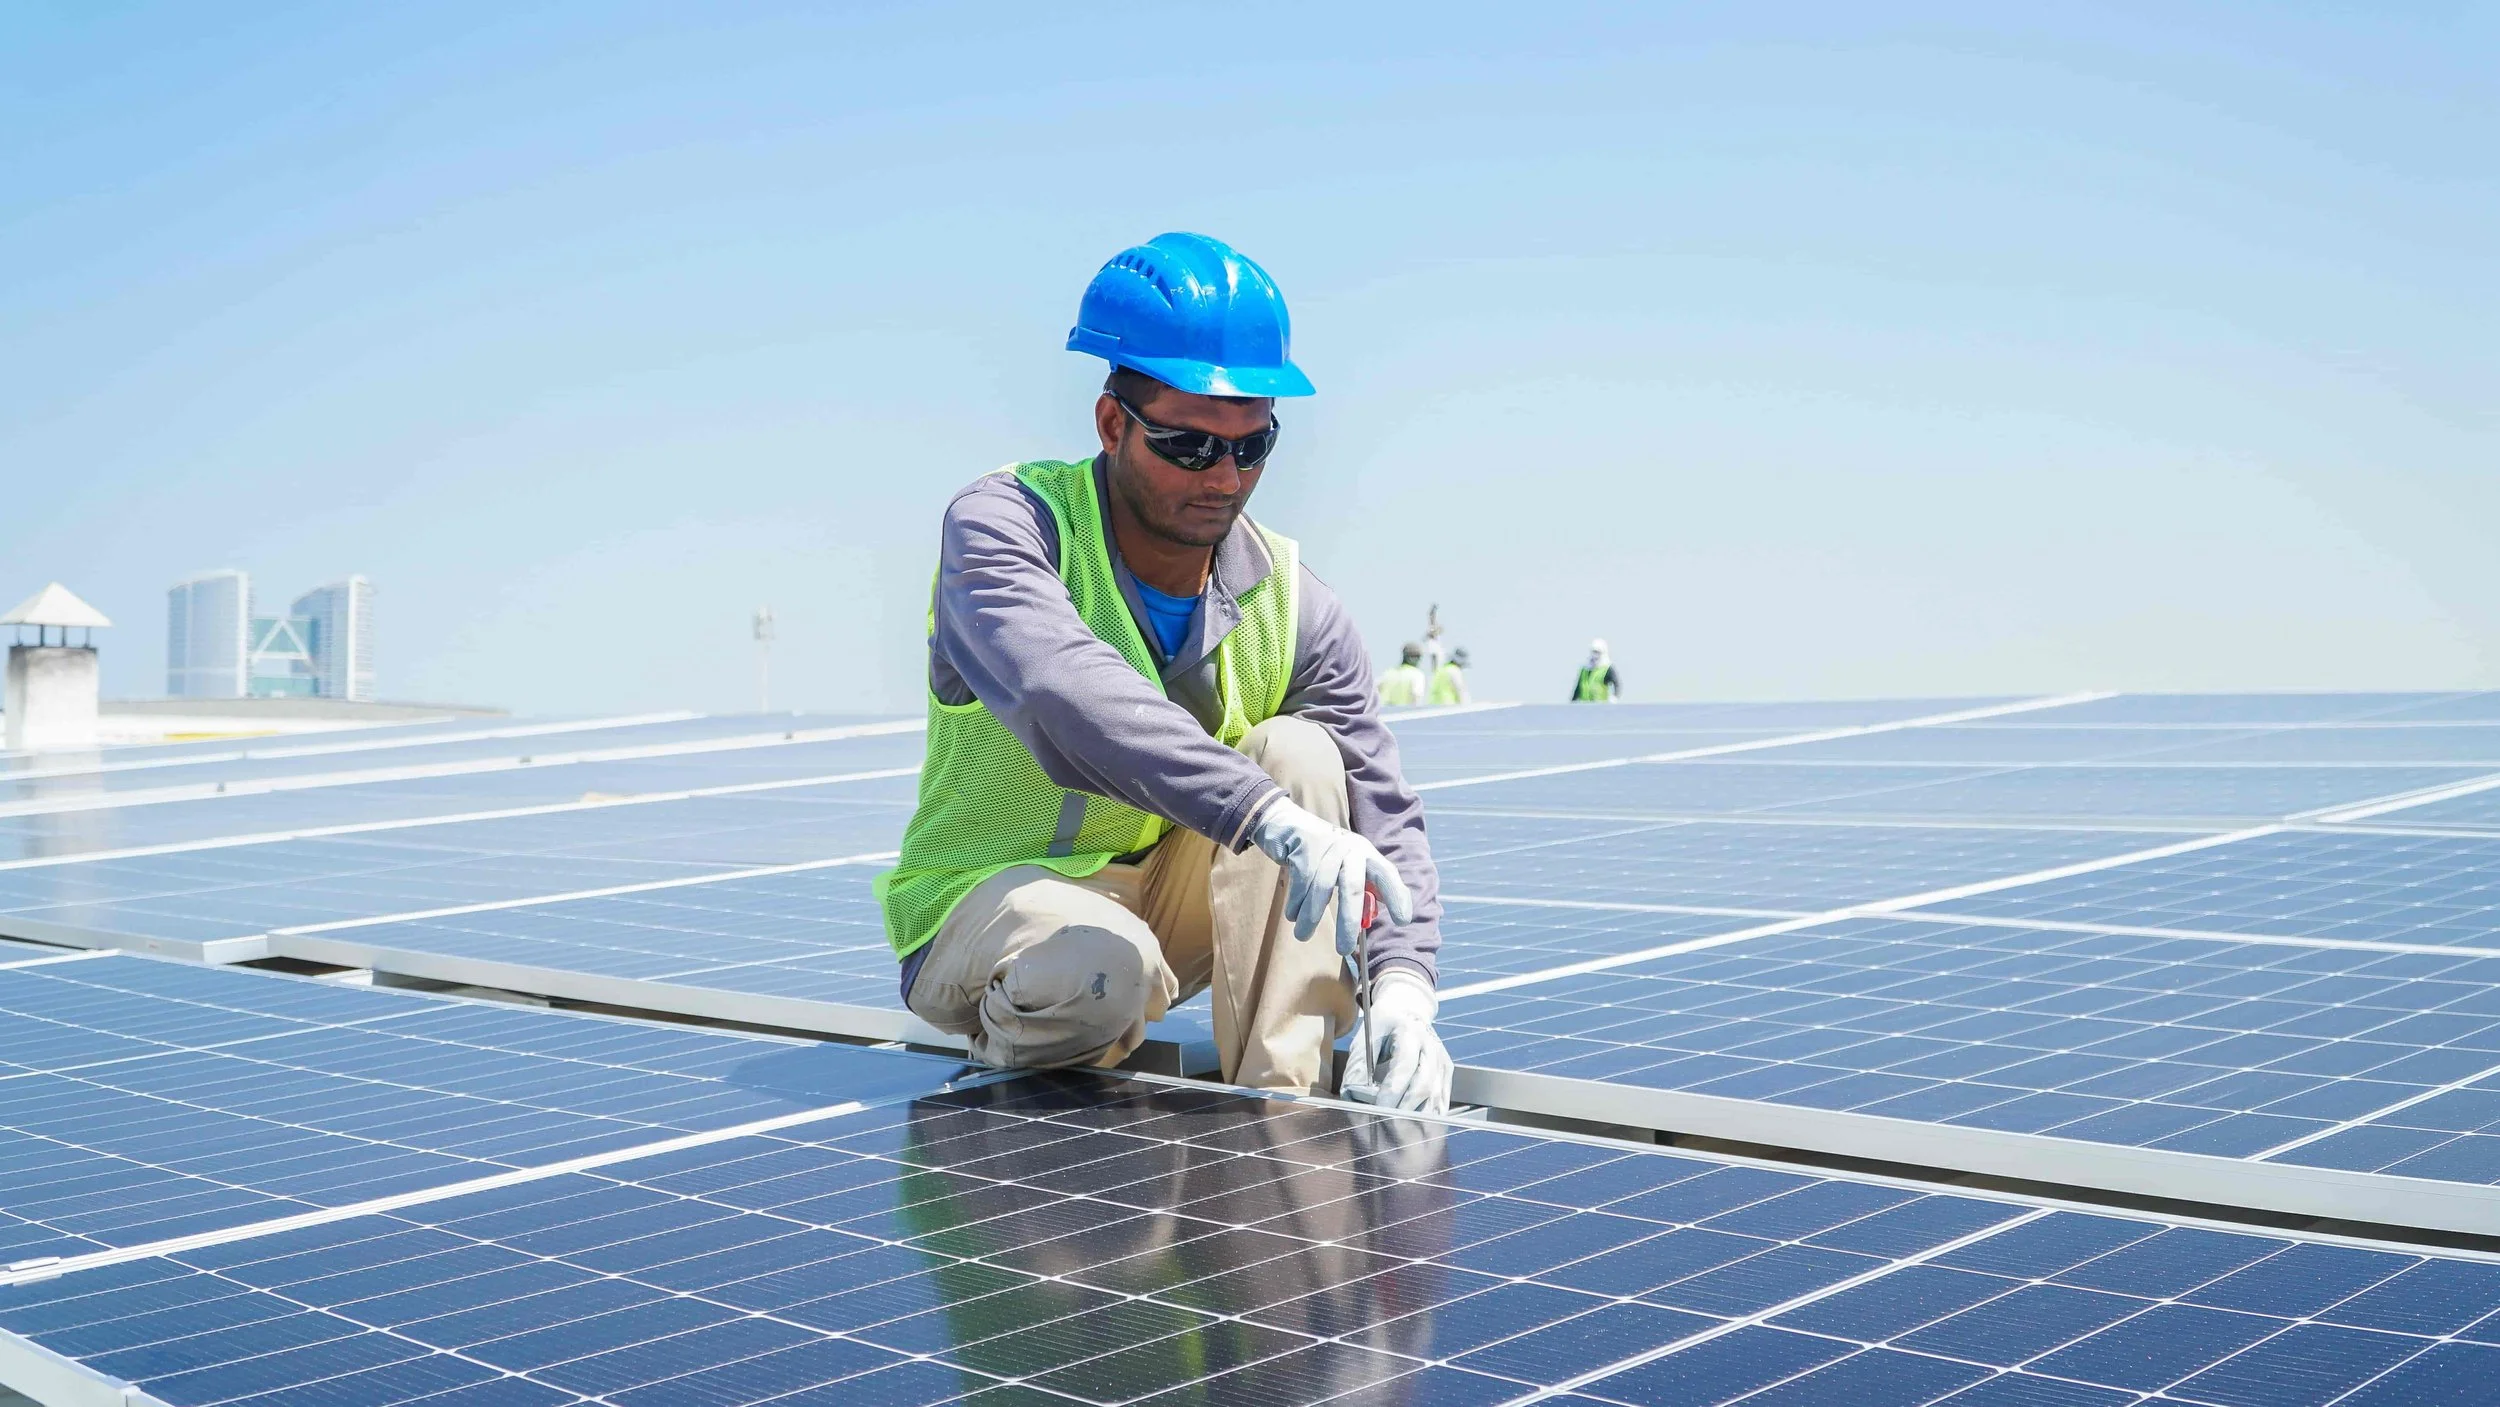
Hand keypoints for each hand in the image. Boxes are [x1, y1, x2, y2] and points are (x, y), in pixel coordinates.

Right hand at [1246, 796, 1413, 957]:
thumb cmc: (1326, 856)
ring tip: (1303, 935)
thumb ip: (1366, 888)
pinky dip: (1296, 903)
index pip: (1387, 874)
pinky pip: (1302, 882)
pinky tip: (1293, 915)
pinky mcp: (1304, 847)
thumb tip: (1380, 915)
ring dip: (1311, 915)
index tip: (1402, 921)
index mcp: (1367, 854)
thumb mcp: (1350, 868)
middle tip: (1343, 948)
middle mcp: (1351, 848)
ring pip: (1322, 887)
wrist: (1290, 827)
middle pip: (1353, 886)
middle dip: (1349, 919)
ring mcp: (1327, 846)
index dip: (1396, 896)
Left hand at [1343, 971, 1452, 1114]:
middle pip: (1424, 1086)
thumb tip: (1351, 1098)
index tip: (1377, 1109)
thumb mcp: (1365, 1038)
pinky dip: (1428, 1117)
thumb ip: (1358, 1067)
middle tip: (1386, 1127)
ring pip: (1435, 1097)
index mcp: (1410, 1032)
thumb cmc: (1382, 1026)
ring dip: (1417, 1119)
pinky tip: (1414, 1128)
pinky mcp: (1447, 1072)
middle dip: (1404, 1111)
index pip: (1404, 1067)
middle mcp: (1431, 1046)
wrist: (1406, 1010)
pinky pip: (1441, 1101)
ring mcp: (1442, 1060)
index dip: (1392, 1092)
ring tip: (1399, 1133)